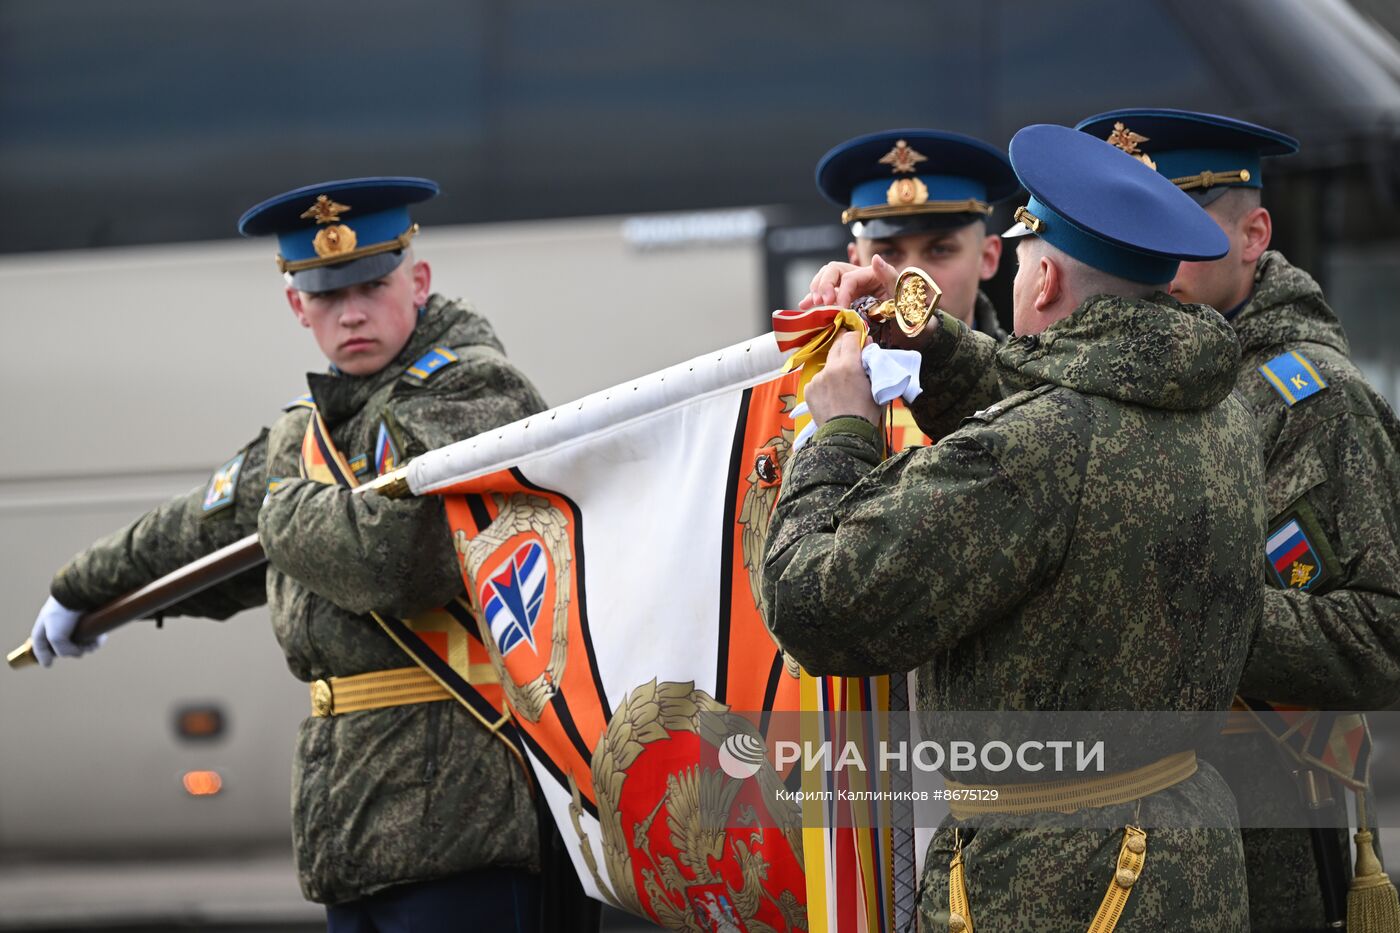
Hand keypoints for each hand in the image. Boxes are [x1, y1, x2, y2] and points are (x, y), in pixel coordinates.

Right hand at [29, 596, 100, 666]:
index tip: (48, 665)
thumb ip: (63, 650)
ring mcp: (75, 621)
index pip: (39, 643)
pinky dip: (97, 639)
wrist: (81, 593)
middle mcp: (59, 623)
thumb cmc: (63, 612)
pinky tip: (101, 639)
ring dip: (88, 646)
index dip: (42, 655)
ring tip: (94, 644)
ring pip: (81, 641)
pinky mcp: (90, 619)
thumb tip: (79, 652)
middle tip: (82, 650)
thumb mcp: (56, 637)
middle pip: (65, 645)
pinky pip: (93, 634)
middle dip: (75, 651)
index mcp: (44, 625)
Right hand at [799, 256, 937, 351]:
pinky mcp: (847, 301)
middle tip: (821, 304)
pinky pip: (827, 295)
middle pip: (833, 271)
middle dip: (823, 285)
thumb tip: (875, 258)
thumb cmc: (913, 316)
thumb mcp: (906, 297)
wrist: (915, 333)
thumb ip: (891, 278)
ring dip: (816, 290)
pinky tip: (805, 306)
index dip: (840, 293)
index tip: (837, 310)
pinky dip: (814, 299)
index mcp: (873, 274)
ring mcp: (852, 289)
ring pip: (826, 280)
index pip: (848, 278)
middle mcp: (860, 278)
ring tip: (812, 305)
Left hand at [805, 331, 879, 427]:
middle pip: (836, 346)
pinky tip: (832, 396)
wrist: (846, 435)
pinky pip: (818, 380)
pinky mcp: (809, 389)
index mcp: (849, 365)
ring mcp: (817, 379)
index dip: (856, 338)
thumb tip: (867, 345)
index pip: (850, 338)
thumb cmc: (866, 413)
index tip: (860, 342)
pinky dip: (825, 383)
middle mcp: (830, 368)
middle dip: (845, 348)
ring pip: (827, 365)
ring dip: (834, 368)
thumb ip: (871, 363)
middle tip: (852, 356)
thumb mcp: (875, 386)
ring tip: (842, 384)